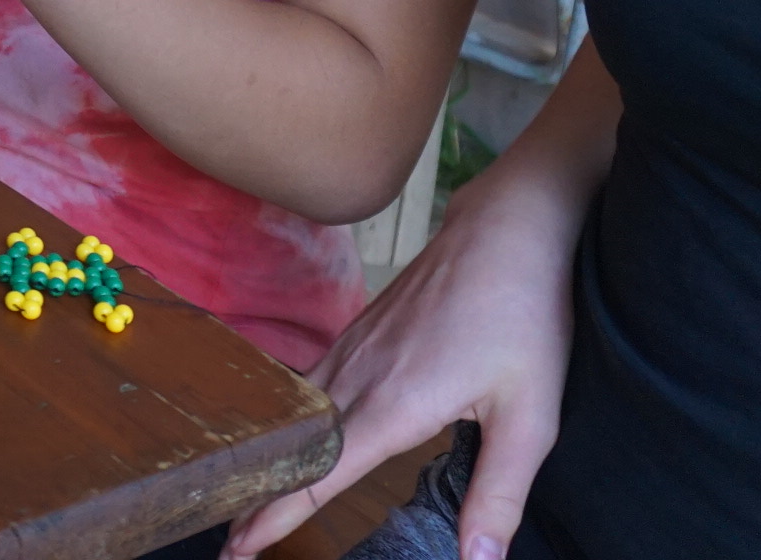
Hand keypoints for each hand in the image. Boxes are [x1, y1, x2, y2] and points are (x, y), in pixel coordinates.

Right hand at [219, 187, 575, 557]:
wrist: (507, 232)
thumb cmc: (524, 320)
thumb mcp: (531, 420)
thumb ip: (498, 494)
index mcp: (392, 407)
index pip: (317, 476)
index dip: (275, 518)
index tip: (239, 551)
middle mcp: (359, 377)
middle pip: (292, 449)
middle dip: (257, 498)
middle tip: (229, 543)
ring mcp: (354, 348)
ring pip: (296, 413)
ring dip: (271, 459)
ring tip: (249, 498)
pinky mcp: (361, 331)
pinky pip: (311, 383)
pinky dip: (291, 420)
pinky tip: (292, 435)